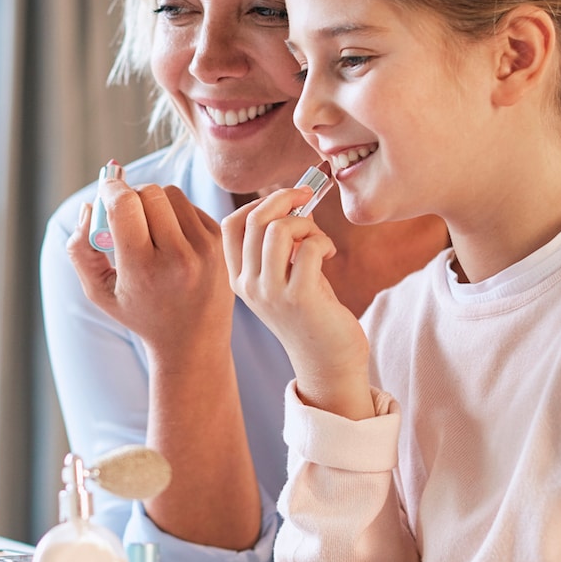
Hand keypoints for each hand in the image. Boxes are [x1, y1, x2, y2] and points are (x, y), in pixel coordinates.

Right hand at [67, 175, 232, 357]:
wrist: (192, 342)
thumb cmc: (139, 313)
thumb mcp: (98, 291)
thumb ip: (80, 248)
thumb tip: (89, 205)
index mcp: (144, 271)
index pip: (125, 206)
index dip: (110, 190)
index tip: (105, 190)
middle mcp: (179, 259)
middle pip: (148, 192)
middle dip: (131, 196)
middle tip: (124, 214)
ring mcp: (206, 249)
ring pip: (171, 194)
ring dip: (154, 203)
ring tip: (149, 231)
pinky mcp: (221, 243)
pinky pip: (190, 206)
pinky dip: (175, 214)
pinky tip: (172, 241)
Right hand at [221, 188, 370, 416]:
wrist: (328, 361)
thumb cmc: (312, 313)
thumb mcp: (286, 275)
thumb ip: (282, 243)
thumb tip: (294, 201)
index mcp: (239, 278)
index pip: (231, 224)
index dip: (260, 202)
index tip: (289, 200)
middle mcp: (248, 286)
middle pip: (255, 219)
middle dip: (287, 200)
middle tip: (310, 202)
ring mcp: (271, 293)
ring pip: (279, 230)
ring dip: (307, 224)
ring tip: (319, 241)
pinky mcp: (299, 298)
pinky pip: (308, 248)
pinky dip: (323, 241)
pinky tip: (329, 255)